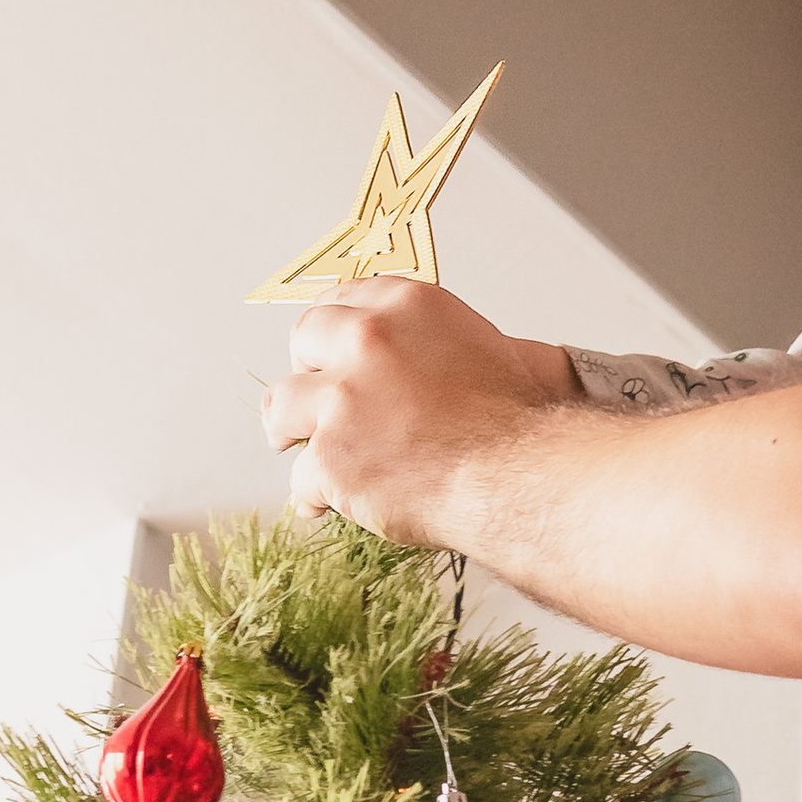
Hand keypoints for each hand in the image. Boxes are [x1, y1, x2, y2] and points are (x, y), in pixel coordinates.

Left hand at [264, 280, 567, 540]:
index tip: (326, 351)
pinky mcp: (330, 456)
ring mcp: (343, 398)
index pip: (341, 299)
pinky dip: (313, 494)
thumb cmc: (516, 423)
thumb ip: (436, 341)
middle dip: (306, 370)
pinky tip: (324, 503)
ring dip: (288, 428)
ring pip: (281, 405)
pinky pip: (299, 477)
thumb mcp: (488, 349)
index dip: (330, 331)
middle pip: (303, 339)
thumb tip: (426, 358)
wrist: (519, 475)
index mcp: (407, 305)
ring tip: (297, 447)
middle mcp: (369, 340)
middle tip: (314, 399)